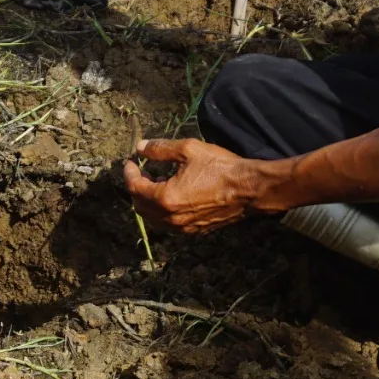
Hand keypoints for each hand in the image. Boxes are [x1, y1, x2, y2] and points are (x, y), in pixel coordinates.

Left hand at [123, 137, 275, 231]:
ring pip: (153, 218)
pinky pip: (169, 224)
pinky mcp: (194, 231)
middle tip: (143, 172)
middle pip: (140, 206)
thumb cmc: (220, 167)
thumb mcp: (188, 150)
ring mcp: (182, 227)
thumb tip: (140, 148)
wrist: (249, 189)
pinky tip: (173, 196)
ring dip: (149, 201)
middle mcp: (170, 218)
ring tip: (158, 183)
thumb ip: (160, 149)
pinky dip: (162, 211)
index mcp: (165, 198)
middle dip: (137, 188)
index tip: (131, 162)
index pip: (134, 188)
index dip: (129, 173)